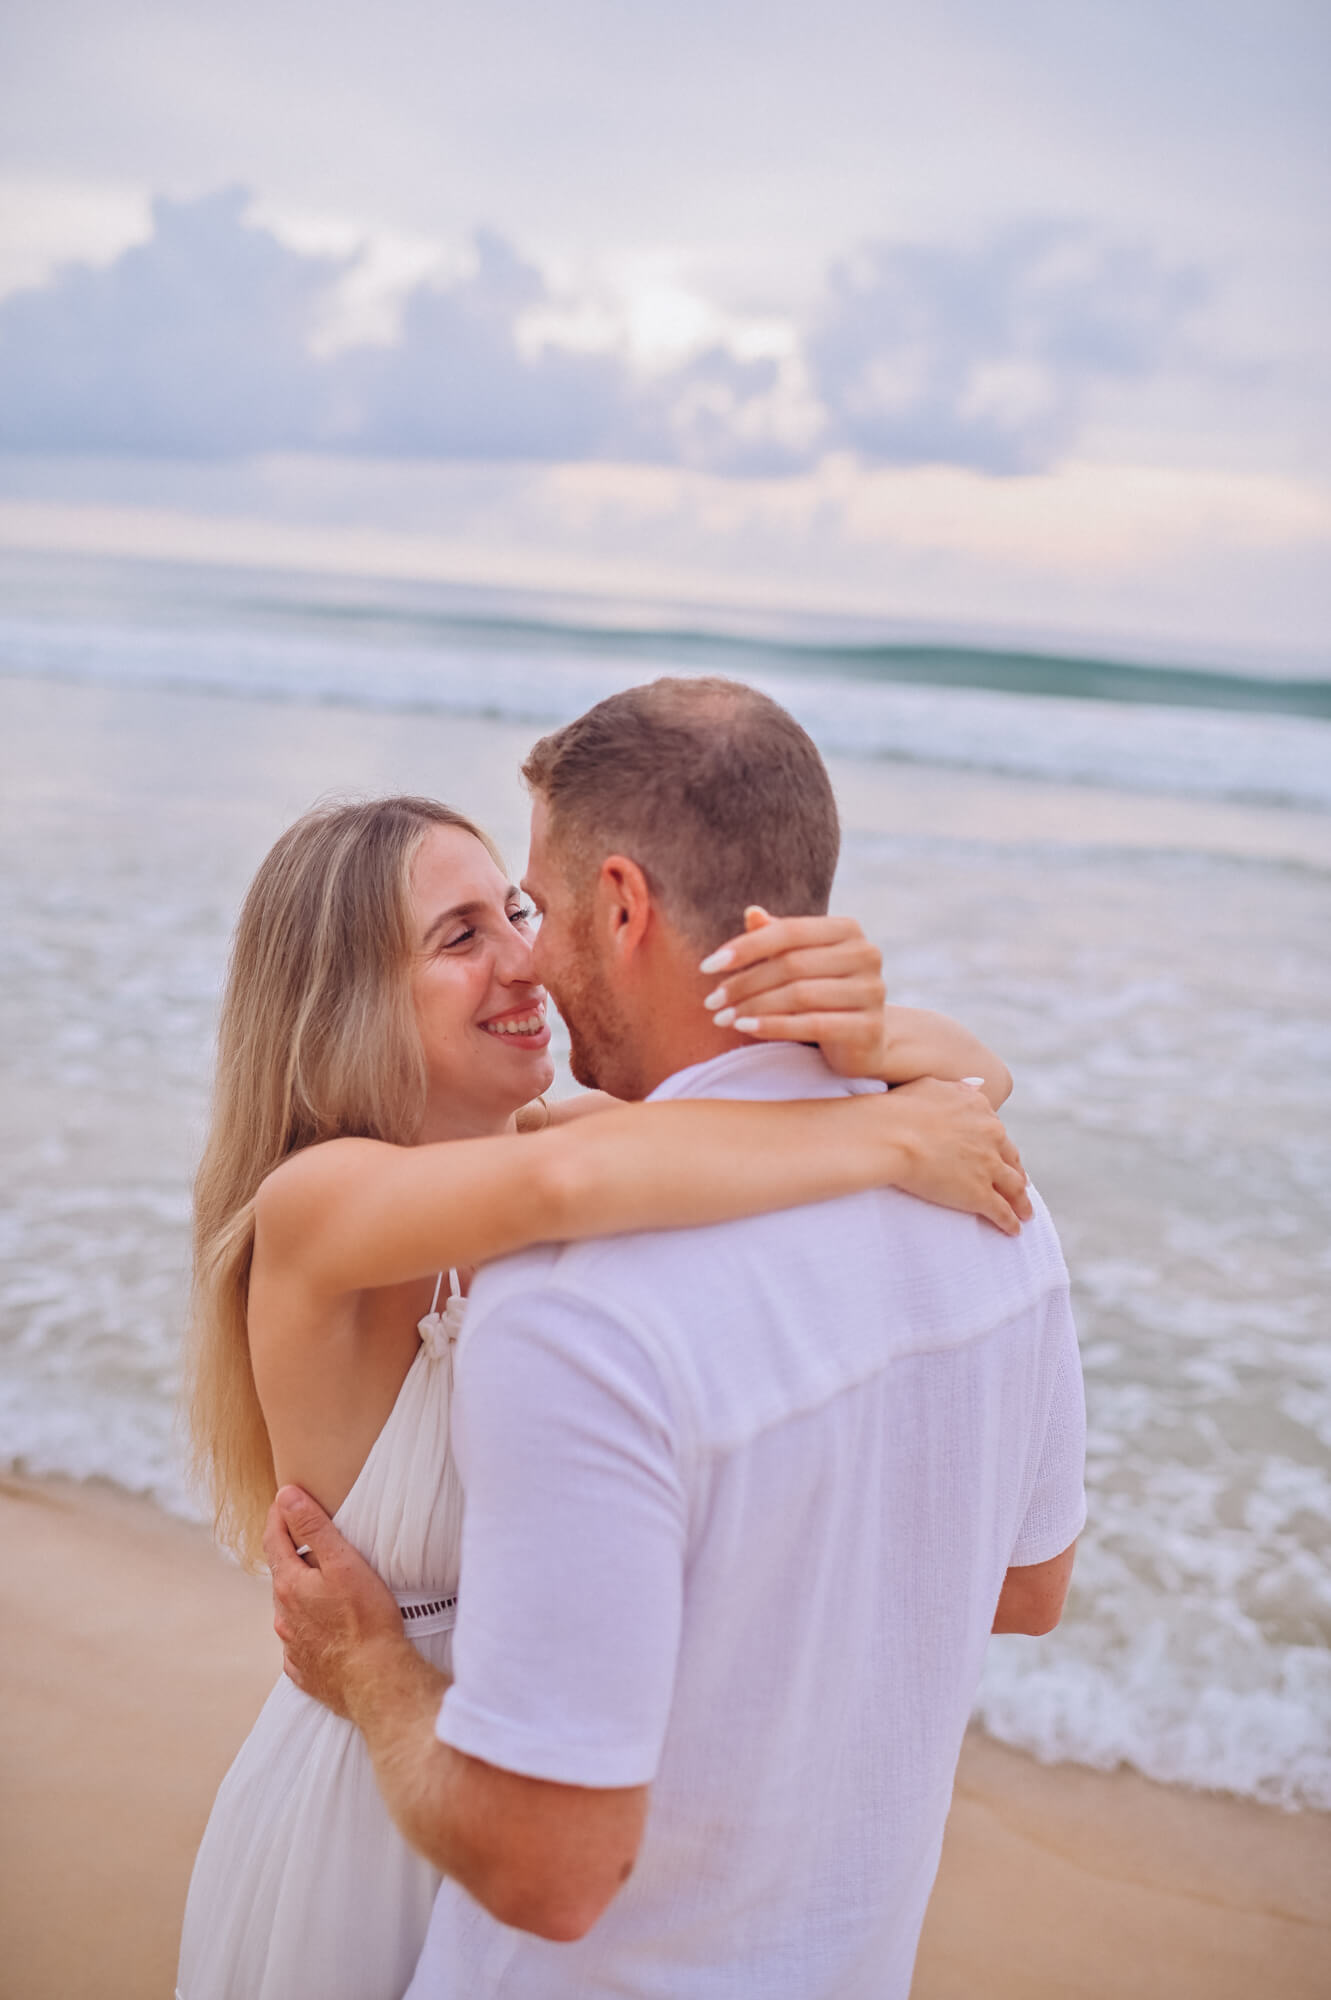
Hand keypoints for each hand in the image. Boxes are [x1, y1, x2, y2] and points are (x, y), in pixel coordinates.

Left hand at [264, 1485, 406, 1719]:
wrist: (376, 1681)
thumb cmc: (366, 1620)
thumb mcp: (343, 1562)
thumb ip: (313, 1527)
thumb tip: (286, 1496)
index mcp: (289, 1585)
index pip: (274, 1541)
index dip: (278, 1517)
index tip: (284, 1500)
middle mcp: (283, 1616)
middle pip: (282, 1576)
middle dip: (292, 1555)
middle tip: (307, 1539)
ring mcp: (291, 1646)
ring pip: (290, 1610)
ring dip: (300, 1594)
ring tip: (321, 1585)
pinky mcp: (304, 1671)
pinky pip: (299, 1644)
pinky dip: (308, 1630)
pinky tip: (323, 1630)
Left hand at [700, 908, 887, 1077]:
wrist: (863, 1041)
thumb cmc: (822, 994)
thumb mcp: (798, 963)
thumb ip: (777, 937)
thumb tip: (751, 912)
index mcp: (848, 930)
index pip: (789, 931)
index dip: (746, 946)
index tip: (707, 966)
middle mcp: (866, 954)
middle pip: (791, 964)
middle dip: (744, 983)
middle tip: (712, 1001)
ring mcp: (872, 991)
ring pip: (799, 995)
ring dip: (753, 1007)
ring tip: (722, 1018)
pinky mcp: (869, 1028)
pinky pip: (813, 1024)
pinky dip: (774, 1026)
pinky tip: (745, 1028)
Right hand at [881, 1077, 1031, 1233]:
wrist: (892, 1135)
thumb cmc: (901, 1108)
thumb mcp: (932, 1086)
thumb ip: (958, 1088)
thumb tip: (976, 1085)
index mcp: (980, 1109)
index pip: (996, 1131)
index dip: (1000, 1146)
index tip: (1002, 1156)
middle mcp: (991, 1135)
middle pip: (1011, 1159)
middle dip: (1017, 1173)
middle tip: (1020, 1186)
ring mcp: (988, 1166)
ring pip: (1014, 1187)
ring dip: (1022, 1202)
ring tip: (1025, 1213)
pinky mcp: (979, 1194)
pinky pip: (1001, 1211)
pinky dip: (1010, 1222)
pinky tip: (1013, 1231)